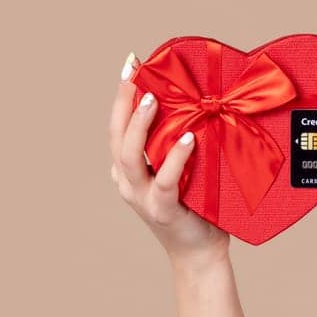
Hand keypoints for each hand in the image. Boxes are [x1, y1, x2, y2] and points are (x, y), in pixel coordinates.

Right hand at [107, 52, 229, 264]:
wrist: (201, 252)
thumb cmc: (197, 208)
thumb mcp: (184, 170)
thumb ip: (179, 144)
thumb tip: (199, 105)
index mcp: (128, 170)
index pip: (118, 127)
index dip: (122, 96)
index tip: (131, 64)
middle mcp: (127, 181)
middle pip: (116, 135)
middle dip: (122, 100)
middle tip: (133, 70)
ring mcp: (141, 196)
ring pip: (130, 155)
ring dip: (140, 124)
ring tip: (152, 98)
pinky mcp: (162, 209)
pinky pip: (165, 178)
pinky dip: (176, 156)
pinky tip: (189, 138)